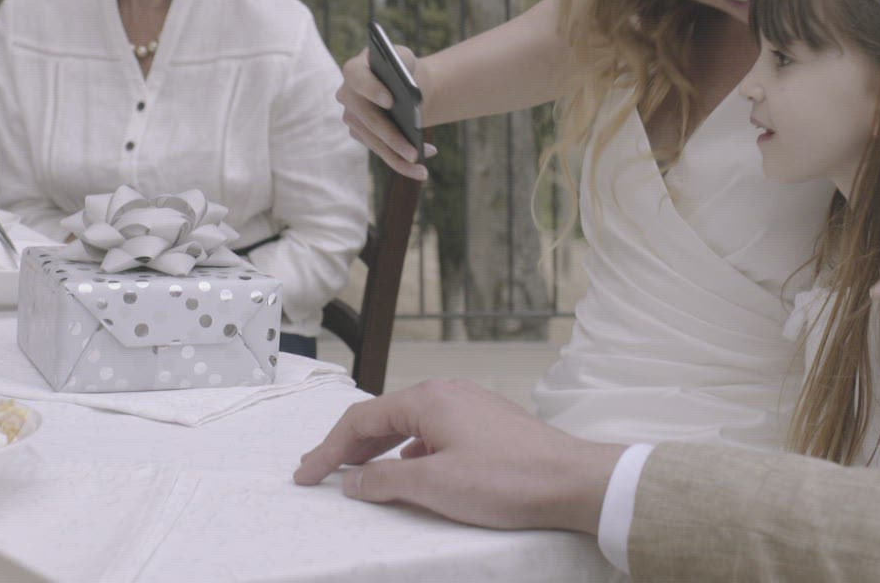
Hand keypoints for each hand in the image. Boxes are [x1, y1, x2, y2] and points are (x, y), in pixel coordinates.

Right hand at [294, 379, 623, 533]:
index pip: (361, 419)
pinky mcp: (487, 424)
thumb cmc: (510, 479)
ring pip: (409, 424)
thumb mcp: (435, 485)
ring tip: (358, 473)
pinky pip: (434, 432)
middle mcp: (447, 393)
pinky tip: (410, 471)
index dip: (328, 449)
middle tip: (320, 469)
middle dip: (348, 445)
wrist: (572, 481)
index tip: (306, 474)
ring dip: (379, 448)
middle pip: (383, 417)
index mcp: (429, 399)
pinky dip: (410, 450)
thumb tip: (353, 480)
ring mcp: (470, 406)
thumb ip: (385, 481)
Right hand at [337, 47, 436, 179]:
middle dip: (392, 138)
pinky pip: (379, 151)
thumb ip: (403, 64)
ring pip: (374, 142)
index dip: (372, 90)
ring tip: (421, 169)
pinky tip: (420, 169)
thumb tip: (411, 95)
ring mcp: (351, 117)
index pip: (358, 79)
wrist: (400, 82)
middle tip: (413, 152)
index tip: (390, 101)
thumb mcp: (404, 57)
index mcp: (354, 70)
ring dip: (398, 158)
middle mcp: (346, 95)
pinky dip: (400, 162)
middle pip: (368, 120)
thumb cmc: (402, 67)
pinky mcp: (359, 134)